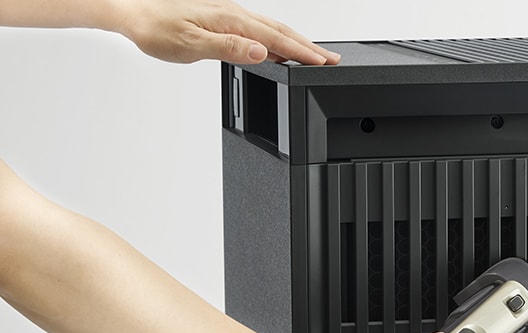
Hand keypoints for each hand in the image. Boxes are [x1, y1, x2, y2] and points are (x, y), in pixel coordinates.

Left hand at [112, 0, 339, 64]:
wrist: (132, 12)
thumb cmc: (155, 29)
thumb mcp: (191, 45)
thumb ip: (229, 48)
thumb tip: (262, 51)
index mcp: (231, 20)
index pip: (276, 38)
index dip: (303, 52)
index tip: (323, 62)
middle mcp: (233, 13)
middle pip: (280, 30)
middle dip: (308, 46)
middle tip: (331, 59)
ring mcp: (228, 14)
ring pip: (270, 28)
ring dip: (294, 42)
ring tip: (312, 55)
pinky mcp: (221, 17)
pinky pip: (257, 27)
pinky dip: (275, 38)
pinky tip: (276, 47)